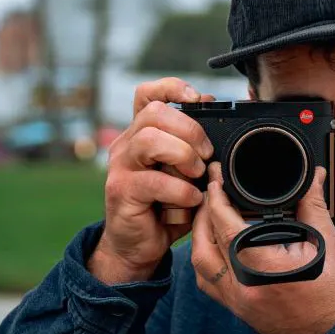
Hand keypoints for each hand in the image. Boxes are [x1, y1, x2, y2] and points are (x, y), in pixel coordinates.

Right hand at [88, 77, 215, 284]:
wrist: (139, 246)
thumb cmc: (166, 206)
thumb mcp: (186, 173)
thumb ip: (195, 146)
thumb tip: (212, 112)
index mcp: (142, 134)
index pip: (147, 94)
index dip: (171, 88)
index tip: (197, 99)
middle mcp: (127, 145)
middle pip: (155, 113)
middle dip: (190, 130)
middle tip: (206, 154)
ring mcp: (122, 167)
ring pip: (150, 140)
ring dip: (183, 156)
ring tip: (195, 175)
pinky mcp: (122, 191)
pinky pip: (154, 181)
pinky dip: (181, 191)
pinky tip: (191, 201)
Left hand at [191, 163, 334, 333]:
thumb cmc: (334, 293)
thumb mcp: (327, 243)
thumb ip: (312, 206)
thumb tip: (312, 177)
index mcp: (263, 267)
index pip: (226, 226)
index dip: (217, 199)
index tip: (217, 180)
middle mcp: (243, 287)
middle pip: (204, 245)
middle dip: (203, 214)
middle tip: (211, 193)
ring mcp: (238, 302)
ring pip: (201, 266)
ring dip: (199, 238)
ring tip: (209, 216)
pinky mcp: (238, 310)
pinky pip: (210, 283)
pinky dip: (207, 261)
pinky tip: (217, 246)